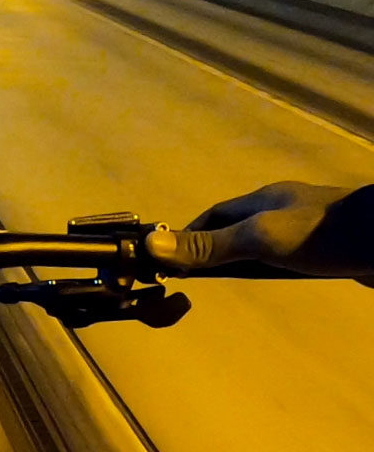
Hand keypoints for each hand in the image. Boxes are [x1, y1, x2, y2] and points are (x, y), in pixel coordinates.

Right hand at [145, 181, 373, 280]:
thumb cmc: (321, 234)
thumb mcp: (258, 240)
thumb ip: (209, 246)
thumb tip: (151, 244)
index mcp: (261, 199)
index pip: (213, 216)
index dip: (189, 235)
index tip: (170, 260)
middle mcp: (281, 208)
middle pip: (236, 228)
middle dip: (214, 248)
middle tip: (196, 276)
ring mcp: (307, 227)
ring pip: (264, 242)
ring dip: (245, 259)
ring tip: (232, 281)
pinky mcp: (328, 246)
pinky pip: (290, 255)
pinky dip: (274, 266)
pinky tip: (278, 278)